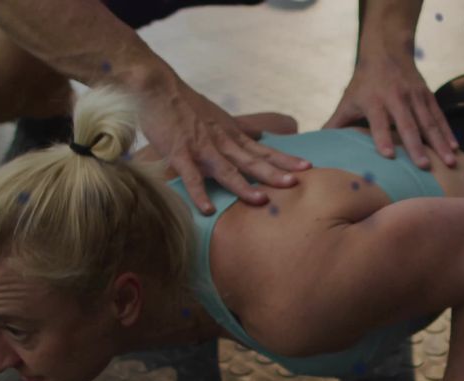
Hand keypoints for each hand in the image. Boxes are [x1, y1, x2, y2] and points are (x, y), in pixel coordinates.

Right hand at [138, 75, 309, 211]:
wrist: (156, 87)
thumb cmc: (185, 104)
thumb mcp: (218, 116)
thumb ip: (238, 130)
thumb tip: (259, 134)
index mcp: (231, 135)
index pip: (263, 150)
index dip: (285, 160)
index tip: (307, 168)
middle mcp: (221, 142)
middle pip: (252, 161)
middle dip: (274, 173)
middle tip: (295, 184)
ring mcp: (201, 148)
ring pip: (227, 169)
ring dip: (244, 185)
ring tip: (261, 200)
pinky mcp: (179, 152)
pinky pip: (191, 176)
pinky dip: (199, 193)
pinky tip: (208, 209)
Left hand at [324, 53, 458, 168]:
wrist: (387, 50)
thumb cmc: (363, 82)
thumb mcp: (348, 99)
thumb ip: (335, 123)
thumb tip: (318, 146)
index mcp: (374, 100)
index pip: (379, 122)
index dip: (382, 138)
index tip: (388, 157)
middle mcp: (396, 98)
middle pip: (408, 125)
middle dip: (416, 146)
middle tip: (424, 166)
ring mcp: (414, 96)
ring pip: (429, 122)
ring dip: (440, 143)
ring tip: (449, 162)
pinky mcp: (427, 95)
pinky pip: (439, 116)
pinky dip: (448, 132)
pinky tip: (455, 148)